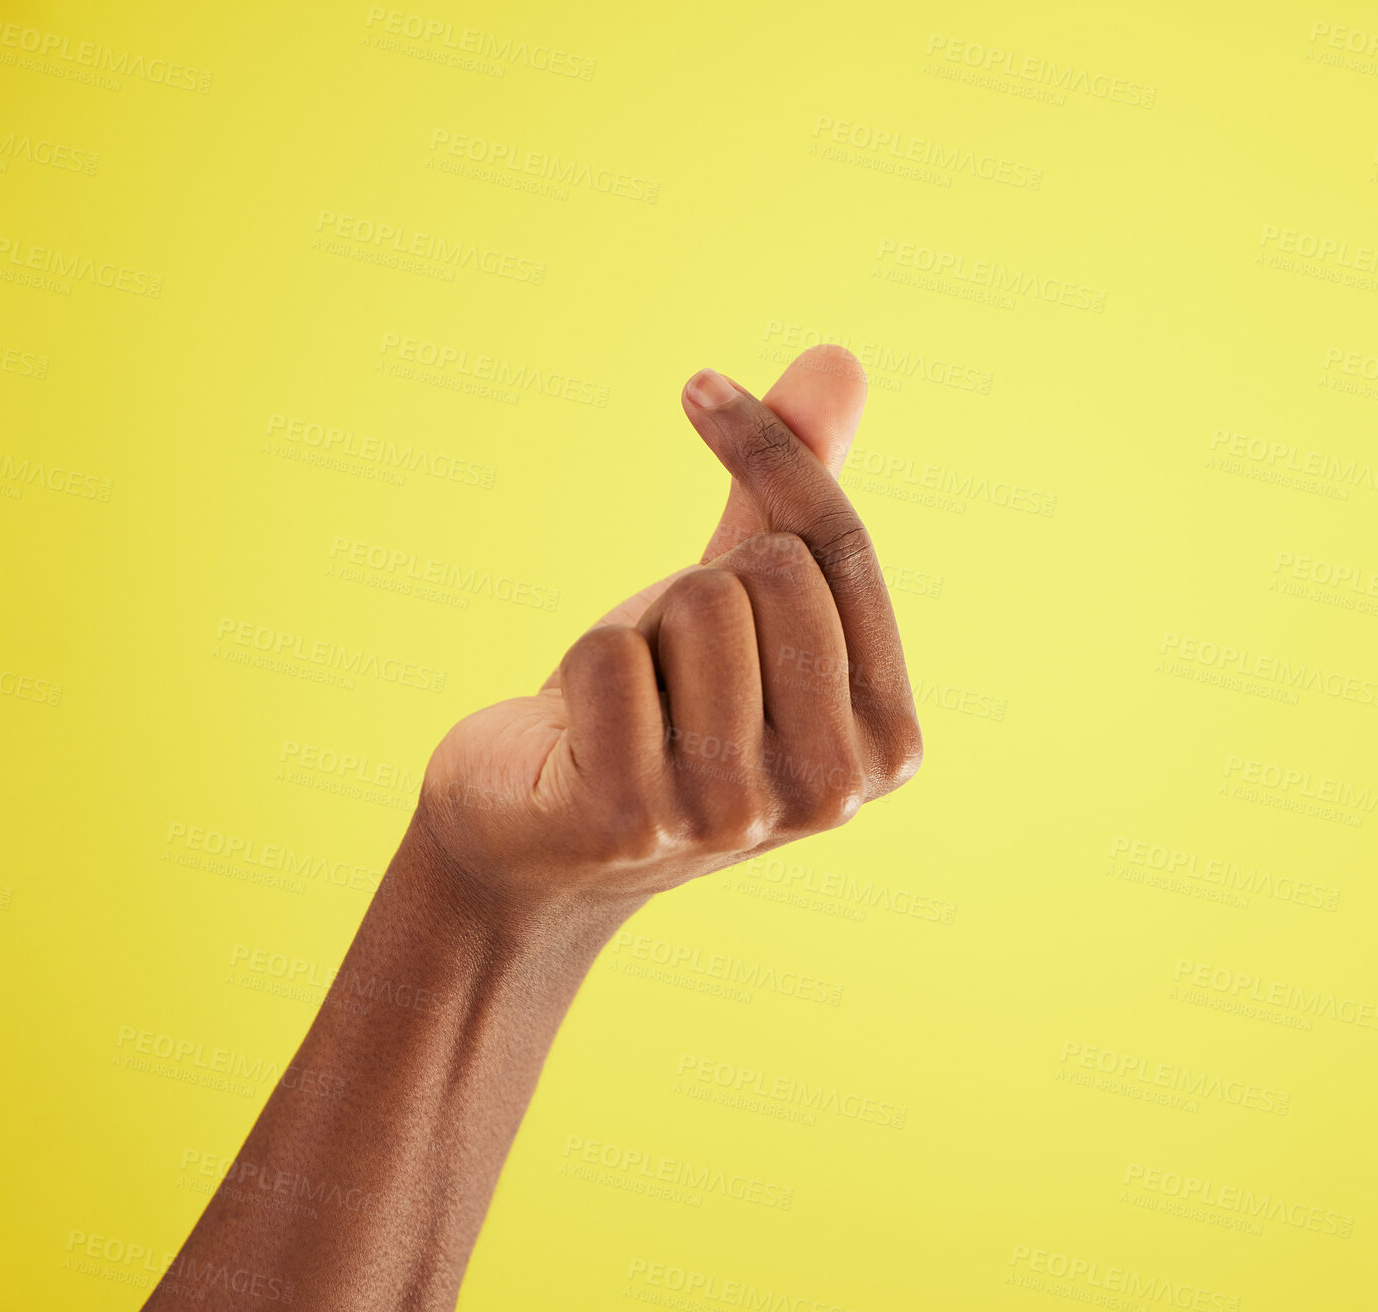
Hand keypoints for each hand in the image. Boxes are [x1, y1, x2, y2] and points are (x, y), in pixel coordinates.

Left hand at [418, 348, 921, 927]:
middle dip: (696, 589)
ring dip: (641, 634)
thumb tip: (839, 360)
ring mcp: (736, 814)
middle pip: (770, 570)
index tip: (700, 389)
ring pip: (693, 604)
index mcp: (887, 741)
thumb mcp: (739, 607)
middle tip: (669, 668)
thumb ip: (790, 499)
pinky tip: (583, 738)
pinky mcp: (633, 819)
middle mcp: (833, 792)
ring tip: (634, 710)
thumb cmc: (659, 712)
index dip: (770, 450)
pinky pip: (607, 655)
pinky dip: (581, 668)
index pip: (840, 548)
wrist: (540, 834)